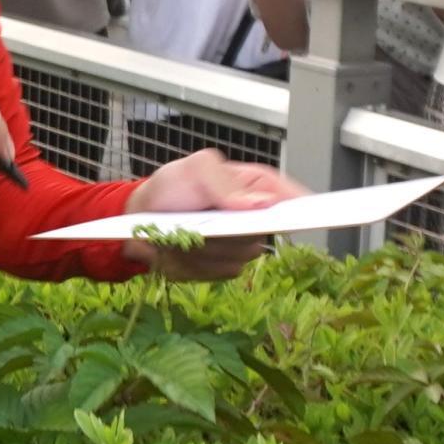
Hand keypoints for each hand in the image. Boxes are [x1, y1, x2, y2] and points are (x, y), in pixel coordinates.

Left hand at [120, 152, 309, 279]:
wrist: (138, 218)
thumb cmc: (172, 186)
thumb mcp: (196, 169)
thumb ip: (225, 182)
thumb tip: (264, 202)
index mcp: (256, 187)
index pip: (293, 199)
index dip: (305, 209)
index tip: (302, 220)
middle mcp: (255, 218)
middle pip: (264, 236)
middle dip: (230, 231)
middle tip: (202, 219)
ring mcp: (241, 246)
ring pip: (240, 258)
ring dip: (206, 247)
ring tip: (184, 232)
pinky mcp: (223, 268)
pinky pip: (219, 273)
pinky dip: (194, 263)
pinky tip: (180, 250)